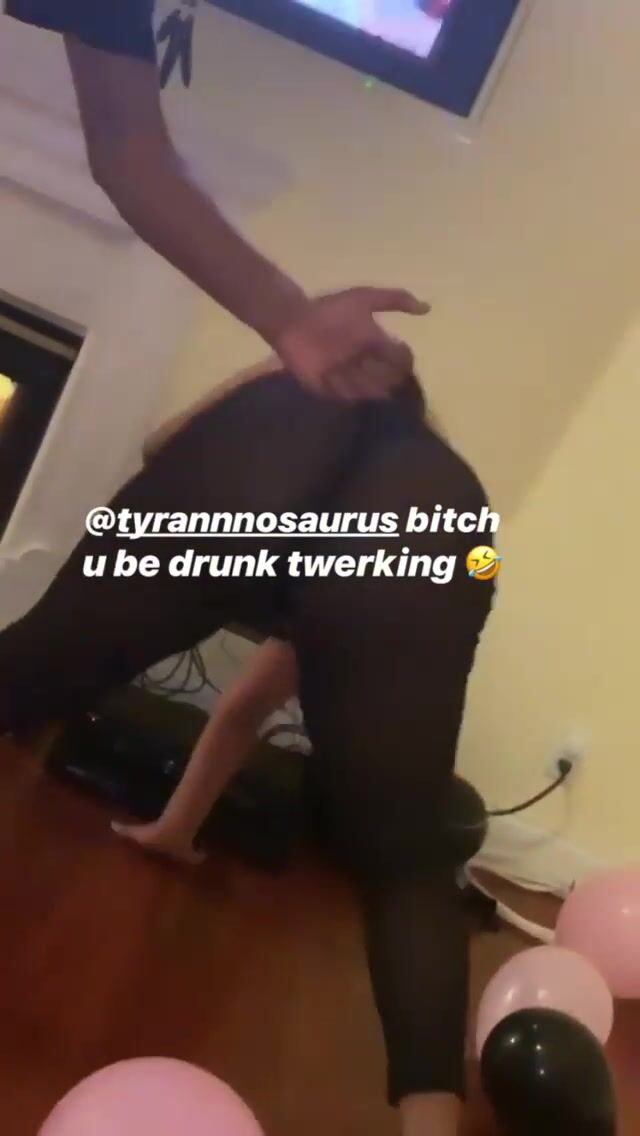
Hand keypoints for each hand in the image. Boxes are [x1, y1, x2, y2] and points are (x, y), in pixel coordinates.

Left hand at [273, 287, 429, 399]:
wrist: (294, 318)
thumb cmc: (330, 308)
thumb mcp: (364, 297)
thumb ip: (395, 299)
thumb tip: (427, 308)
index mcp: (375, 345)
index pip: (400, 359)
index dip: (402, 358)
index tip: (396, 349)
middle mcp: (364, 365)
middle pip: (388, 380)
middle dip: (387, 374)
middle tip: (372, 362)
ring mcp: (346, 378)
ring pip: (368, 391)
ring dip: (367, 383)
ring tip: (352, 367)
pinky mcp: (327, 389)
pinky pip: (343, 397)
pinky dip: (344, 390)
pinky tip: (336, 374)